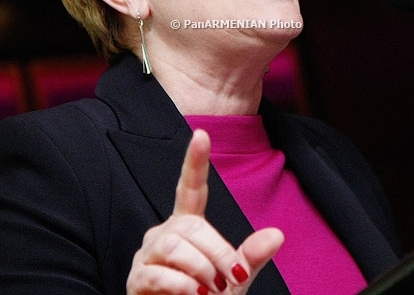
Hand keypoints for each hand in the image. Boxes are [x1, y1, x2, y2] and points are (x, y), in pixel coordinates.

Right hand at [127, 129, 283, 293]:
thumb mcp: (234, 279)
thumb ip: (251, 257)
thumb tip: (277, 234)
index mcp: (188, 226)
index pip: (191, 187)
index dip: (195, 162)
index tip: (202, 134)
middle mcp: (164, 234)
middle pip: (190, 226)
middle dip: (217, 252)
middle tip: (231, 279)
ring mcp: (147, 255)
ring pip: (173, 246)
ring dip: (200, 269)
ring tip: (210, 291)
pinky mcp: (136, 279)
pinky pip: (157, 273)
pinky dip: (181, 286)